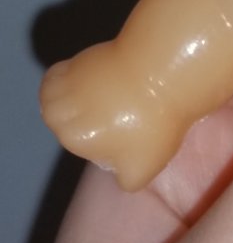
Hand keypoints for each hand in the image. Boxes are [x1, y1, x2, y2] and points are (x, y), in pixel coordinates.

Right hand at [40, 41, 177, 188]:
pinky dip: (72, 75)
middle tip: (119, 110)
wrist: (161, 72)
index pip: (81, 144)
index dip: (102, 138)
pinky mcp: (73, 61)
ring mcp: (66, 84)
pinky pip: (62, 74)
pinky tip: (95, 76)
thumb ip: (125, 181)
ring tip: (108, 93)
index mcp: (74, 138)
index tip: (123, 128)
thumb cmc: (153, 120)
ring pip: (61, 98)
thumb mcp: (143, 167)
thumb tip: (120, 180)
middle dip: (87, 118)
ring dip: (76, 96)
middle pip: (68, 122)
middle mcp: (60, 112)